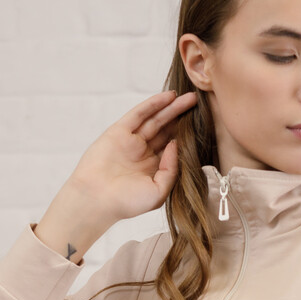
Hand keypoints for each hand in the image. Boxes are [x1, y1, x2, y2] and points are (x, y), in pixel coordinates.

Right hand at [65, 89, 197, 225]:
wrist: (97, 199)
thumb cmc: (126, 202)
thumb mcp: (158, 191)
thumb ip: (171, 170)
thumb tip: (176, 145)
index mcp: (154, 168)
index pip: (174, 146)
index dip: (187, 135)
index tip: (203, 125)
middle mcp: (144, 152)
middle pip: (166, 129)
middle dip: (182, 117)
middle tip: (199, 104)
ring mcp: (131, 141)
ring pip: (155, 119)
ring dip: (171, 107)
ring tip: (189, 97)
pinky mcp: (119, 131)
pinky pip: (139, 114)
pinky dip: (153, 104)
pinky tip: (169, 96)